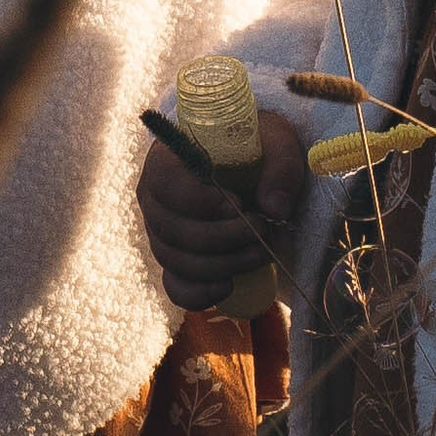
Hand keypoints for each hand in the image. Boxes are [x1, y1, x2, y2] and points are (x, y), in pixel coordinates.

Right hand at [139, 110, 308, 313]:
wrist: (252, 169)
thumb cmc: (256, 149)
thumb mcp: (275, 141)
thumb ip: (280, 166)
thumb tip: (274, 209)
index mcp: (167, 160)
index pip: (164, 184)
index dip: (199, 201)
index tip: (238, 203)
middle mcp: (154, 199)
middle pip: (172, 230)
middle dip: (222, 239)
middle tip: (261, 230)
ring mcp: (160, 234)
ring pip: (176, 261)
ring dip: (222, 265)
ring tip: (259, 254)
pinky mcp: (175, 262)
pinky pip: (176, 288)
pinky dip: (201, 293)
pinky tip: (229, 286)